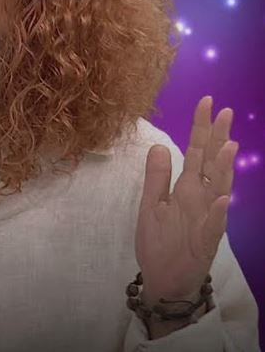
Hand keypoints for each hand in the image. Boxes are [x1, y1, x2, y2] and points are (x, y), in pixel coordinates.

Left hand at [136, 96, 237, 304]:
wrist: (164, 279)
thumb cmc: (160, 242)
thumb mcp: (152, 205)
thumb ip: (157, 177)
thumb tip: (160, 145)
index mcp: (185, 188)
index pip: (196, 151)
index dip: (201, 127)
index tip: (207, 101)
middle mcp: (199, 198)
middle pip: (211, 163)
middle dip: (218, 137)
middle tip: (226, 111)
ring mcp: (205, 218)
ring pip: (218, 189)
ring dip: (223, 169)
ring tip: (228, 146)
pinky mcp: (205, 241)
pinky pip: (214, 225)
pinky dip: (217, 212)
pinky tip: (221, 197)